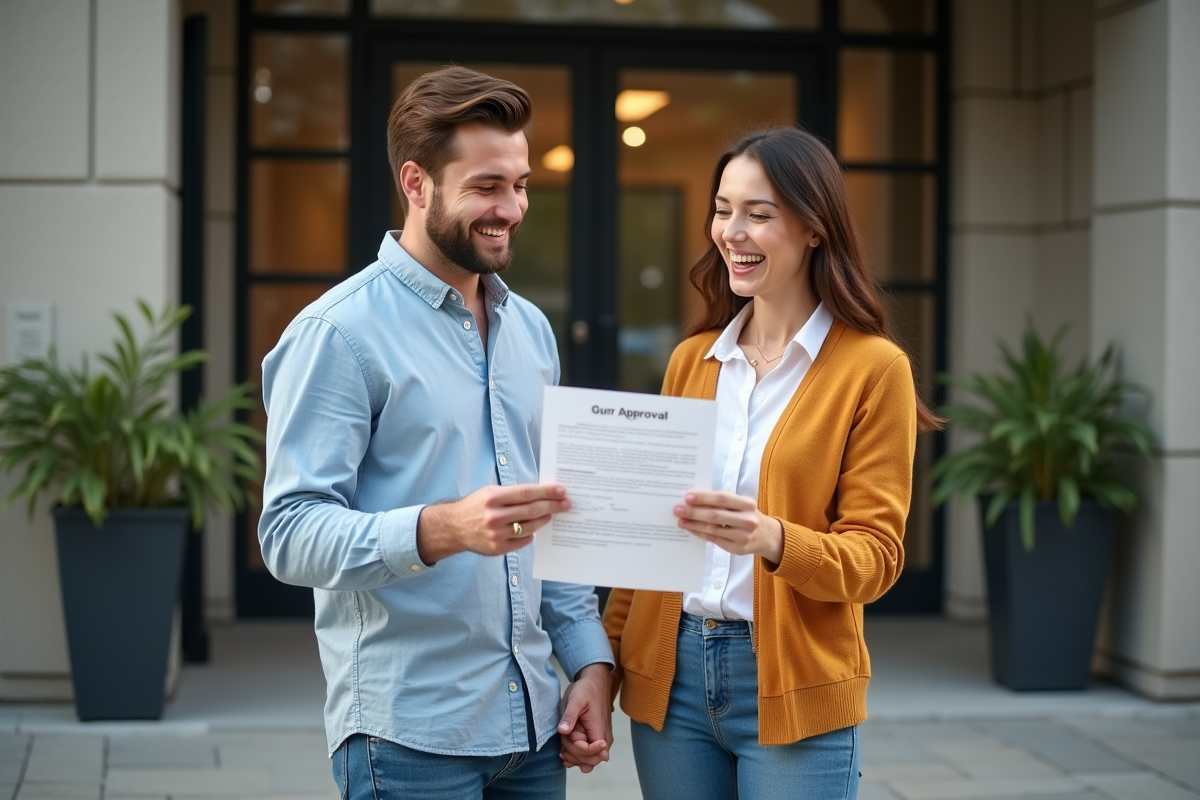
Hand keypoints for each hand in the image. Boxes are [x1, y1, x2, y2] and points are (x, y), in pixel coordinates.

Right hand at [416, 484, 569, 563]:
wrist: (454, 527)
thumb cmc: (476, 506)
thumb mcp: (490, 492)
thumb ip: (514, 494)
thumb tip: (543, 494)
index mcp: (493, 498)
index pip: (526, 494)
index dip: (546, 492)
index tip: (562, 491)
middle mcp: (494, 517)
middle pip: (531, 511)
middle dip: (552, 506)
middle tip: (567, 504)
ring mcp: (496, 535)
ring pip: (529, 527)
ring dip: (544, 520)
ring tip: (552, 514)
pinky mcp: (497, 549)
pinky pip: (523, 541)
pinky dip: (530, 534)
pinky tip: (533, 528)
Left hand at [558, 663, 611, 772]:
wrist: (595, 682)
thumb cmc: (586, 690)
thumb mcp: (575, 700)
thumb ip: (569, 716)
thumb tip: (562, 731)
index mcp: (600, 731)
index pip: (591, 755)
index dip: (577, 749)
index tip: (570, 735)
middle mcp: (604, 740)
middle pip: (589, 761)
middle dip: (573, 753)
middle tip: (564, 737)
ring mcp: (600, 741)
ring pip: (588, 761)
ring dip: (573, 756)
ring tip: (561, 745)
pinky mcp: (595, 739)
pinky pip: (588, 756)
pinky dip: (576, 756)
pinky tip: (564, 752)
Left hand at [675, 490, 783, 563]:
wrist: (767, 536)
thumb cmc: (748, 516)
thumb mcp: (742, 505)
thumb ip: (723, 502)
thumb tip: (694, 499)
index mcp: (747, 504)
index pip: (722, 499)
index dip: (704, 497)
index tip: (687, 497)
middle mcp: (747, 520)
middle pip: (715, 515)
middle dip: (694, 512)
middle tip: (678, 509)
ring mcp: (742, 536)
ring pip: (713, 529)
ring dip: (694, 524)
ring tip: (680, 520)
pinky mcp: (737, 548)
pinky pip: (714, 539)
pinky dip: (700, 533)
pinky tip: (690, 528)